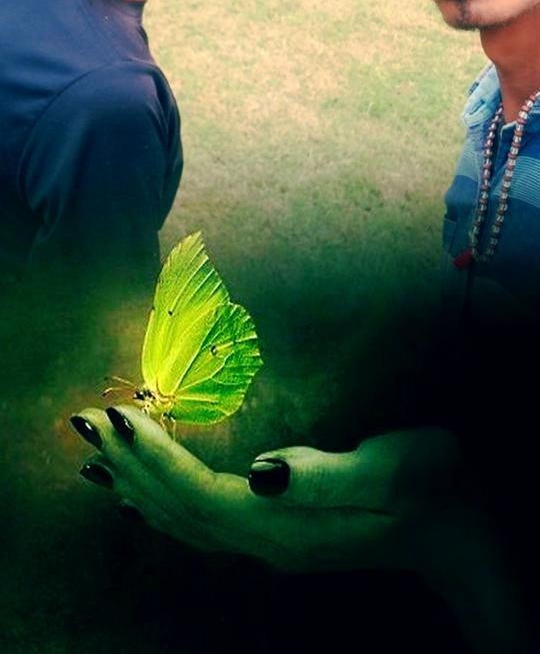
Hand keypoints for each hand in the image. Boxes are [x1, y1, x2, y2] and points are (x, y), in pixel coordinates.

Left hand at [70, 408, 458, 572]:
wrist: (461, 534)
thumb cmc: (434, 488)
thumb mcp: (393, 471)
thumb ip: (326, 474)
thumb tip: (263, 469)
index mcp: (286, 524)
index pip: (198, 491)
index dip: (153, 455)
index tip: (115, 415)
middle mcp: (267, 540)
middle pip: (178, 507)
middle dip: (129, 465)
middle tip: (84, 422)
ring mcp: (270, 543)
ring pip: (183, 520)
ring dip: (136, 486)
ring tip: (94, 458)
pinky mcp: (278, 534)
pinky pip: (200, 522)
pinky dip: (162, 504)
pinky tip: (144, 498)